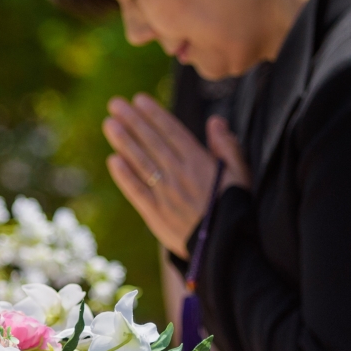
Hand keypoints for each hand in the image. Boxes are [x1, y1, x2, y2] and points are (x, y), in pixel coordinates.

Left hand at [104, 94, 251, 259]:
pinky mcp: (157, 216)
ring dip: (124, 143)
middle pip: (153, 143)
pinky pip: (138, 192)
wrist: (228, 250)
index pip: (172, 133)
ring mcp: (167, 196)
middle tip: (116, 105)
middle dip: (133, 122)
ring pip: (142, 164)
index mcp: (201, 164)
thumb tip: (215, 121)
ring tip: (110, 125)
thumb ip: (227, 147)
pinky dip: (125, 177)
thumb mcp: (241, 175)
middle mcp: (181, 176)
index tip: (139, 100)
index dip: (154, 115)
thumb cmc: (236, 209)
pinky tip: (113, 160)